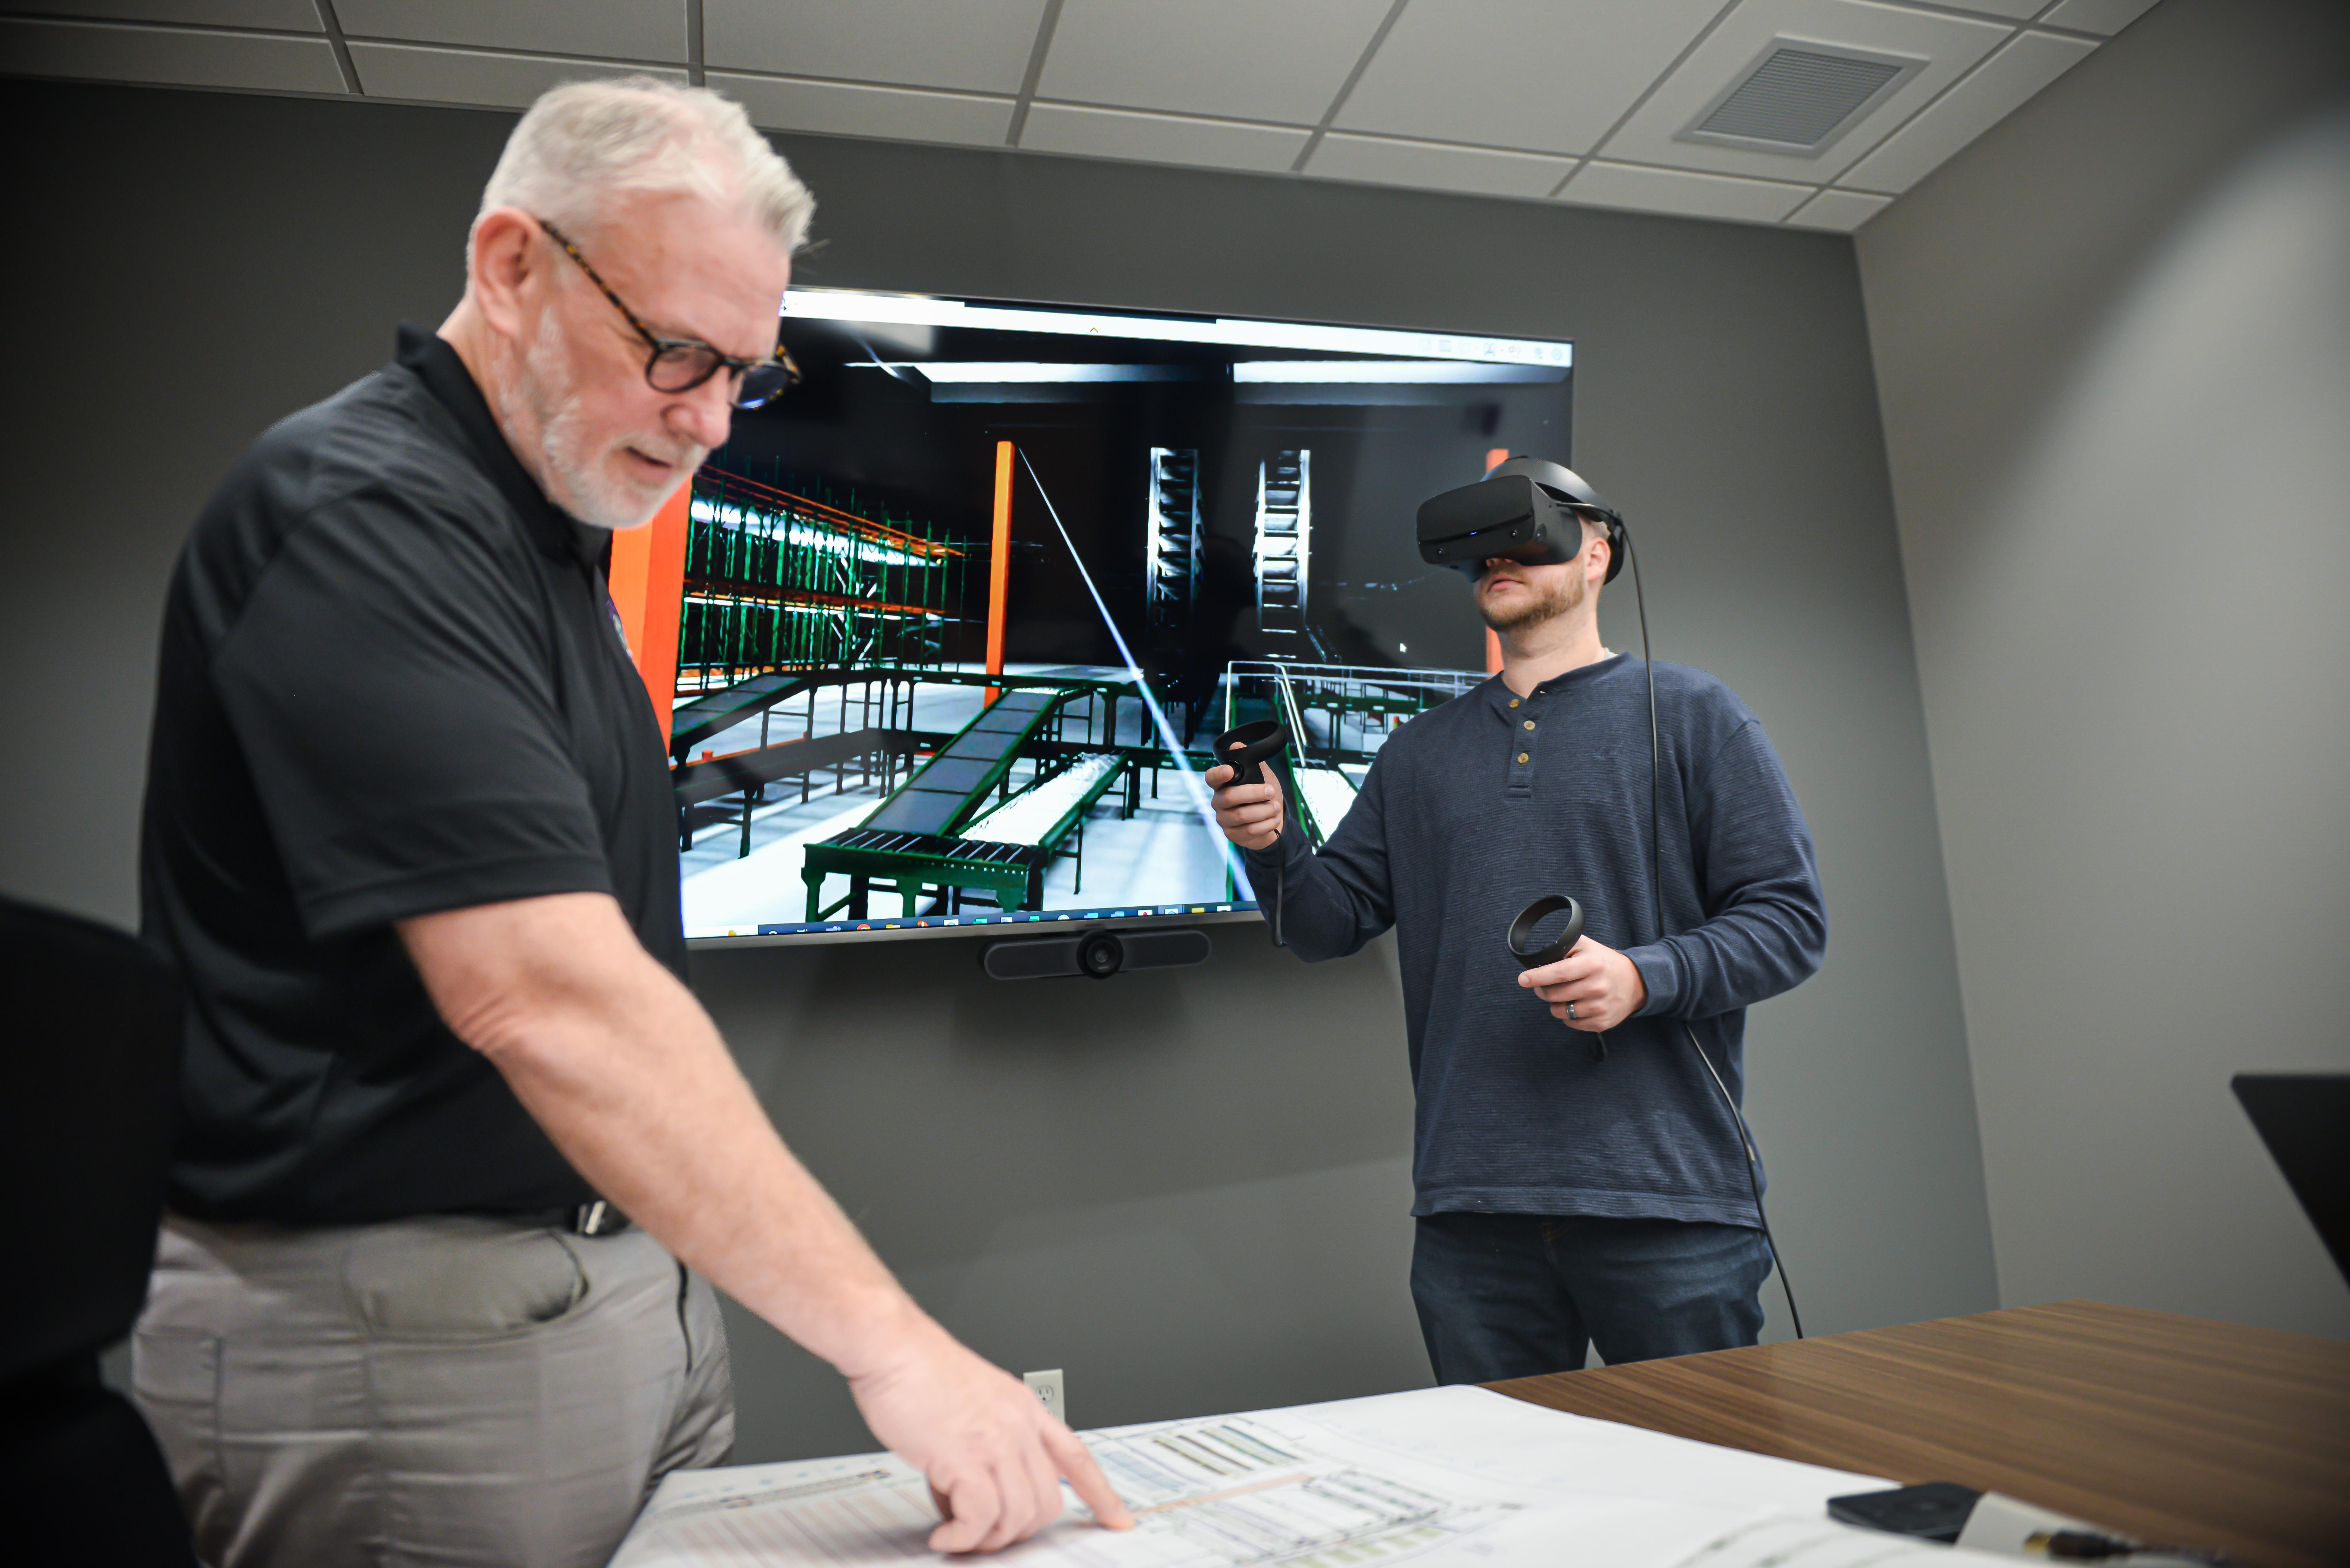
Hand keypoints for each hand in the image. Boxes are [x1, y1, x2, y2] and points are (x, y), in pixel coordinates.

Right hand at [847, 1324, 1134, 1551]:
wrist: (892, 1346)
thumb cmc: (916, 1370)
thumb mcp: (969, 1402)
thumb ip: (981, 1445)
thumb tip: (966, 1496)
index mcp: (1023, 1408)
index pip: (1076, 1455)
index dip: (1101, 1492)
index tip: (1118, 1517)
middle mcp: (1017, 1424)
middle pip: (1047, 1500)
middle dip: (1019, 1531)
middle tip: (985, 1535)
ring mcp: (995, 1441)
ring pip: (1018, 1515)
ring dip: (987, 1539)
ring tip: (959, 1536)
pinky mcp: (965, 1457)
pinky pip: (979, 1518)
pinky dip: (962, 1537)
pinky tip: (944, 1535)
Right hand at [1206, 756, 1284, 850]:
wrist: (1272, 820)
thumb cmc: (1263, 796)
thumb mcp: (1262, 775)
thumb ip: (1251, 761)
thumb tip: (1236, 744)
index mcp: (1222, 785)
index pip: (1211, 778)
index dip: (1218, 774)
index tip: (1230, 770)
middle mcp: (1219, 802)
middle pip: (1230, 797)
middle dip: (1254, 793)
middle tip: (1271, 791)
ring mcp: (1224, 820)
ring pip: (1242, 815)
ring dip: (1264, 810)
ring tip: (1276, 807)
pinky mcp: (1233, 835)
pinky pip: (1250, 830)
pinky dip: (1267, 824)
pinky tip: (1274, 819)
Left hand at [1516, 935, 1647, 1032]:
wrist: (1635, 982)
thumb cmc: (1603, 962)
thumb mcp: (1586, 946)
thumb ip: (1563, 946)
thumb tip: (1537, 957)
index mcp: (1593, 965)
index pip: (1558, 973)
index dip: (1537, 977)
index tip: (1523, 979)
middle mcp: (1597, 987)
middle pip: (1554, 994)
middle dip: (1542, 990)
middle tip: (1543, 985)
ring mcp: (1600, 1007)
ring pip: (1559, 1011)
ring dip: (1555, 1003)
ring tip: (1564, 993)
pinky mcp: (1601, 1023)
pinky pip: (1570, 1023)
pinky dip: (1567, 1015)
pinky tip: (1576, 1004)